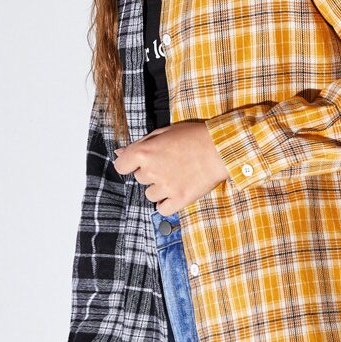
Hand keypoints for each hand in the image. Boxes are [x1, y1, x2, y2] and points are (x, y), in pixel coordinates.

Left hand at [112, 120, 230, 214]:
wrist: (220, 148)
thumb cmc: (193, 136)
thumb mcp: (164, 132)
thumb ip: (140, 143)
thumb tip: (119, 152)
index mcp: (144, 152)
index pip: (121, 166)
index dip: (129, 164)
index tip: (139, 163)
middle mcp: (151, 171)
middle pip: (139, 179)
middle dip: (150, 173)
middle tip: (168, 164)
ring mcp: (165, 187)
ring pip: (150, 195)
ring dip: (159, 188)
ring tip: (176, 176)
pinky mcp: (179, 199)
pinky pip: (162, 209)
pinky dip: (167, 203)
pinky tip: (176, 192)